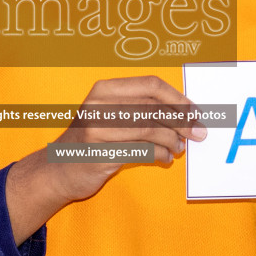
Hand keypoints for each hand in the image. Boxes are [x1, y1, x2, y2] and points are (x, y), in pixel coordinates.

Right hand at [5, 75, 205, 243]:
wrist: (57, 169)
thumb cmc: (91, 140)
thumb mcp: (109, 114)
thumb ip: (141, 108)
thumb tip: (185, 113)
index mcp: (104, 90)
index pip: (151, 86)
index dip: (178, 98)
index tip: (195, 112)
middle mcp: (98, 106)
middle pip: (153, 108)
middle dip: (181, 121)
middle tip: (198, 133)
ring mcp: (97, 130)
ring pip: (150, 130)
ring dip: (172, 140)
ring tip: (179, 147)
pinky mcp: (100, 154)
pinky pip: (142, 151)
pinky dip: (160, 155)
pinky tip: (166, 158)